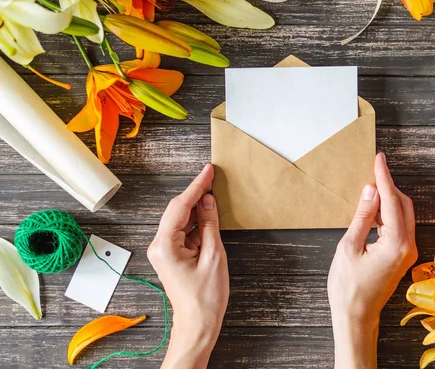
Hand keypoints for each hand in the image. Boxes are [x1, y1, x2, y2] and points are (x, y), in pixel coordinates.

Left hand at [147, 164, 228, 368]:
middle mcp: (159, 246)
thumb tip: (208, 202)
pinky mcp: (172, 255)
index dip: (196, 186)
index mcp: (165, 245)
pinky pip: (184, 231)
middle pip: (178, 210)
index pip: (180, 206)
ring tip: (214, 193)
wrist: (198, 323)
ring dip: (198, 208)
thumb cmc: (205, 297)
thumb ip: (210, 225)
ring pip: (182, 219)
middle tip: (212, 176)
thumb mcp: (213, 256)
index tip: (208, 171)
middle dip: (196, 193)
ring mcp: (164, 251)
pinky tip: (209, 214)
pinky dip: (197, 222)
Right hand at [328, 153, 416, 368]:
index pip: (392, 201)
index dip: (384, 177)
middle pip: (403, 204)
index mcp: (396, 243)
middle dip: (389, 186)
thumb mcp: (349, 247)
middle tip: (373, 169)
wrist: (356, 317)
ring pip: (404, 214)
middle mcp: (409, 246)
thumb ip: (363, 217)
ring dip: (389, 199)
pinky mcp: (403, 256)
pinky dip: (389, 213)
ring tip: (371, 185)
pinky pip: (400, 226)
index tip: (379, 158)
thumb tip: (371, 190)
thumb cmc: (348, 286)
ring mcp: (408, 252)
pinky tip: (375, 208)